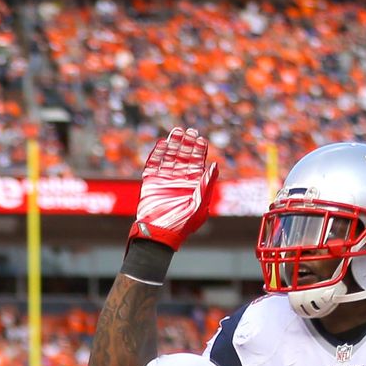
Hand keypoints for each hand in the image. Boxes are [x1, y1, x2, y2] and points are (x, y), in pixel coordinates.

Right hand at [132, 127, 219, 249]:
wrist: (159, 234)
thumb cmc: (182, 224)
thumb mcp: (200, 205)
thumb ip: (207, 184)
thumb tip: (215, 165)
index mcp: (193, 185)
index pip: (197, 163)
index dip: (198, 150)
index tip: (200, 138)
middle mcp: (179, 181)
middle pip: (183, 157)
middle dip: (186, 143)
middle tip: (188, 130)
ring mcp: (165, 181)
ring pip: (169, 158)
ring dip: (173, 145)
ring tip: (176, 131)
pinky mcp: (151, 184)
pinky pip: (153, 166)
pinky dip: (157, 154)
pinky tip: (161, 144)